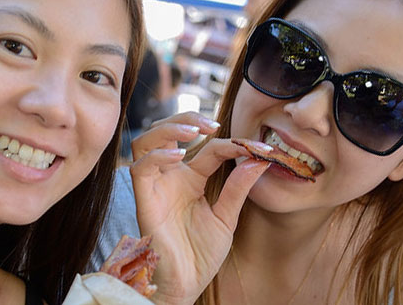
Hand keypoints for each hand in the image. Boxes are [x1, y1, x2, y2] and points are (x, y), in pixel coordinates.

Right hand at [130, 112, 269, 304]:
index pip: (209, 148)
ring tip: (194, 132)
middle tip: (213, 123)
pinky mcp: (144, 200)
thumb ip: (238, 187)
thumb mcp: (227, 217)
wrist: (186, 284)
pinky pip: (140, 168)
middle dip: (188, 118)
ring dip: (168, 129)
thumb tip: (258, 158)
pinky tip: (178, 156)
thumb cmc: (201, 254)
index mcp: (191, 179)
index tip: (262, 149)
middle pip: (168, 131)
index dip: (234, 143)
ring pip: (146, 141)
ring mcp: (156, 186)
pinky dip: (156, 156)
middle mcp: (171, 177)